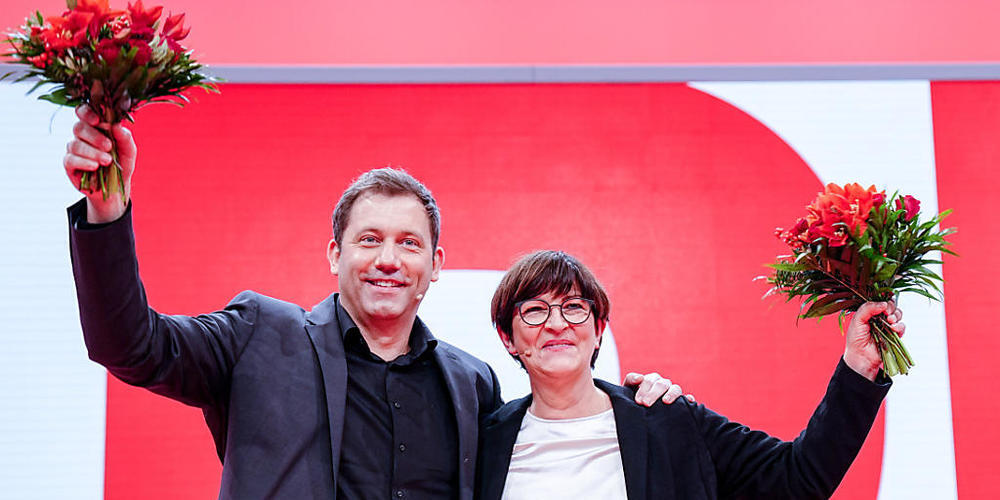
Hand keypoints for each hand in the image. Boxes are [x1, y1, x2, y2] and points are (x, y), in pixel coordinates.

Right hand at [64, 105, 136, 222]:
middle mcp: (82, 136)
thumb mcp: (129, 151)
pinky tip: (95, 166)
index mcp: (95, 127)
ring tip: (107, 161)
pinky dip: (84, 162)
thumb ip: (124, 137)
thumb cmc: (122, 164)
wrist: (116, 187)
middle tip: (109, 146)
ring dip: (93, 152)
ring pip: (74, 144)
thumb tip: (116, 125)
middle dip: (94, 136)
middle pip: (78, 127)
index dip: (87, 113)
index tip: (98, 121)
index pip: (84, 112)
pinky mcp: (69, 164)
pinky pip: (70, 159)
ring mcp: (74, 150)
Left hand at [623, 372, 695, 405]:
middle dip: (653, 394)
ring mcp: (672, 393)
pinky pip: (688, 398)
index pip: (649, 380)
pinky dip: (689, 398)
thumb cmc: (633, 401)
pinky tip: (689, 401)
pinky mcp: (681, 403)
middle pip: (661, 384)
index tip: (638, 401)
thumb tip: (640, 378)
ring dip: (671, 394)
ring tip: (665, 402)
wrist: (637, 415)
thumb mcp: (628, 390)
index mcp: (651, 380)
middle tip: (646, 404)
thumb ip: (631, 380)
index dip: (644, 389)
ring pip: (675, 389)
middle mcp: (663, 385)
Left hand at [843, 301, 904, 381]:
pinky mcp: (894, 335)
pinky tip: (893, 328)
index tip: (882, 305)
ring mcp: (888, 326)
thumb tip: (883, 304)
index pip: (880, 300)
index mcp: (870, 311)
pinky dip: (899, 326)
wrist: (860, 356)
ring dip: (896, 316)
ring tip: (889, 321)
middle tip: (886, 313)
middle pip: (892, 305)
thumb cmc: (855, 338)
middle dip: (891, 307)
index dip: (884, 300)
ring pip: (898, 314)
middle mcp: (880, 317)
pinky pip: (902, 327)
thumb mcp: (857, 320)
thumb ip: (868, 308)